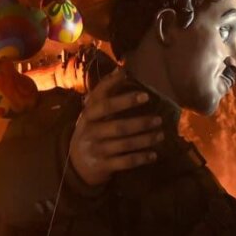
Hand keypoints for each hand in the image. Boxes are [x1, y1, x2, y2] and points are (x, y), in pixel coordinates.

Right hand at [68, 72, 164, 187]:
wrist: (76, 164)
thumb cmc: (90, 130)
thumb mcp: (92, 111)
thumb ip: (104, 91)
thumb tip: (121, 69)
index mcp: (88, 115)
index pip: (104, 104)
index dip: (124, 99)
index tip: (145, 96)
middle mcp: (90, 132)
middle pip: (118, 126)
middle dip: (140, 123)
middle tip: (159, 119)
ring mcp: (96, 150)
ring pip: (125, 144)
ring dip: (145, 140)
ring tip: (160, 134)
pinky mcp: (103, 166)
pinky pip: (125, 162)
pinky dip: (141, 158)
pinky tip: (154, 154)